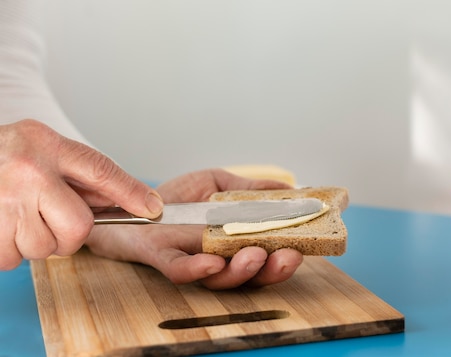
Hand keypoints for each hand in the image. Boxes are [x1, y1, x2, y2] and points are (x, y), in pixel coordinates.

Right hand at [0, 120, 162, 269]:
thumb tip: (137, 203)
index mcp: (47, 145)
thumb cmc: (5, 157)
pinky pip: (12, 258)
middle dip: (70, 236)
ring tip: (19, 219)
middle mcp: (28, 169)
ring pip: (45, 248)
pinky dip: (10, 252)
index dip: (131, 194)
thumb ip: (83, 176)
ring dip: (35, 243)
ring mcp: (2, 199)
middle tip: (52, 224)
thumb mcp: (45, 150)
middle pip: (78, 227)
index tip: (154, 210)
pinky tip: (3, 228)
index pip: (102, 171)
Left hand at [85, 168, 304, 289]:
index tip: (304, 248)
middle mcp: (218, 258)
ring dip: (241, 270)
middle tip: (288, 256)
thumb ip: (250, 188)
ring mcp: (192, 260)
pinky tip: (212, 262)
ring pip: (221, 278)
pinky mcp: (164, 258)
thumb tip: (289, 188)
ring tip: (254, 255)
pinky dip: (197, 270)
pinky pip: (181, 271)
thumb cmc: (178, 198)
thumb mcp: (217, 183)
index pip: (268, 255)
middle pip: (251, 275)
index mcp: (235, 242)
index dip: (287, 256)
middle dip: (273, 270)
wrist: (132, 203)